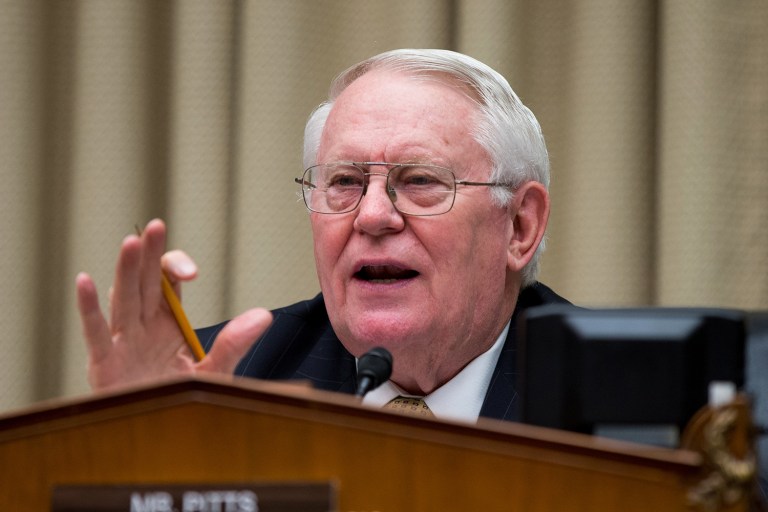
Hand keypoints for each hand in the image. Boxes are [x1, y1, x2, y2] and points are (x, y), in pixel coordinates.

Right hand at [75, 219, 272, 389]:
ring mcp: (123, 342)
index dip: (175, 268)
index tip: (191, 272)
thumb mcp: (215, 370)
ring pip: (123, 299)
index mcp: (167, 322)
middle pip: (145, 283)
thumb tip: (264, 315)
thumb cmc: (180, 399)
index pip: (169, 283)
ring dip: (125, 272)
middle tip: (155, 227)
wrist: (158, 438)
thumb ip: (235, 343)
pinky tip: (84, 280)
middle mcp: (143, 325)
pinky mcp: (105, 363)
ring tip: (129, 243)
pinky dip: (88, 308)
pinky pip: (96, 332)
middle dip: (149, 256)